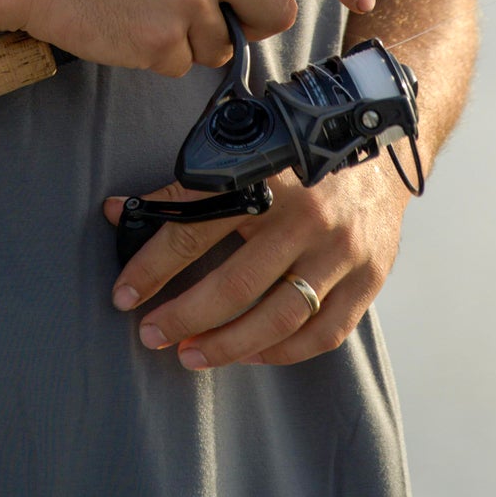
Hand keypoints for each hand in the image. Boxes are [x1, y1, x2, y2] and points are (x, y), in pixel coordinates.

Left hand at [102, 153, 409, 367]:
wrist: (380, 141)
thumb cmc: (298, 150)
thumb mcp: (242, 154)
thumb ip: (182, 188)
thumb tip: (116, 212)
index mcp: (264, 177)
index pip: (194, 228)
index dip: (152, 266)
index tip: (123, 296)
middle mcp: (304, 215)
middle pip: (235, 284)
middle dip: (185, 317)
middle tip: (152, 336)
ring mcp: (340, 250)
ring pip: (279, 317)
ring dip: (229, 346)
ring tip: (191, 355)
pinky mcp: (369, 276)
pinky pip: (323, 332)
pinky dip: (283, 352)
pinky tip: (251, 354)